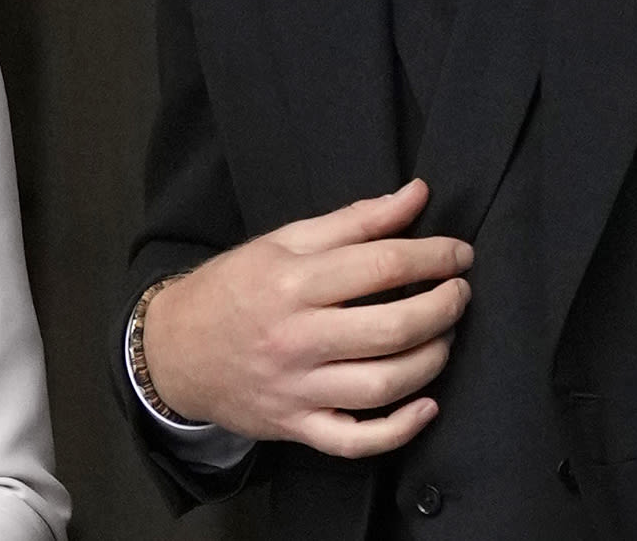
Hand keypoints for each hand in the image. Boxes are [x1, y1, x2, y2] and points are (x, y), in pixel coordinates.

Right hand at [142, 179, 472, 456]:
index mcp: (291, 281)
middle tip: (460, 293)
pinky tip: (427, 405)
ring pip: (383, 385)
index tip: (459, 253)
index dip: (433, 256)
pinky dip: (400, 429)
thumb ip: (355, 220)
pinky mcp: (299, 425)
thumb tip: (416, 195)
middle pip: (391, 328)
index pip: (380, 265)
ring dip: (431, 359)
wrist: (176, 350)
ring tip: (444, 336)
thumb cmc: (234, 288)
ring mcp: (298, 387)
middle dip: (442, 308)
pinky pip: (357, 440)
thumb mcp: (284, 241)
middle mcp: (296, 337)